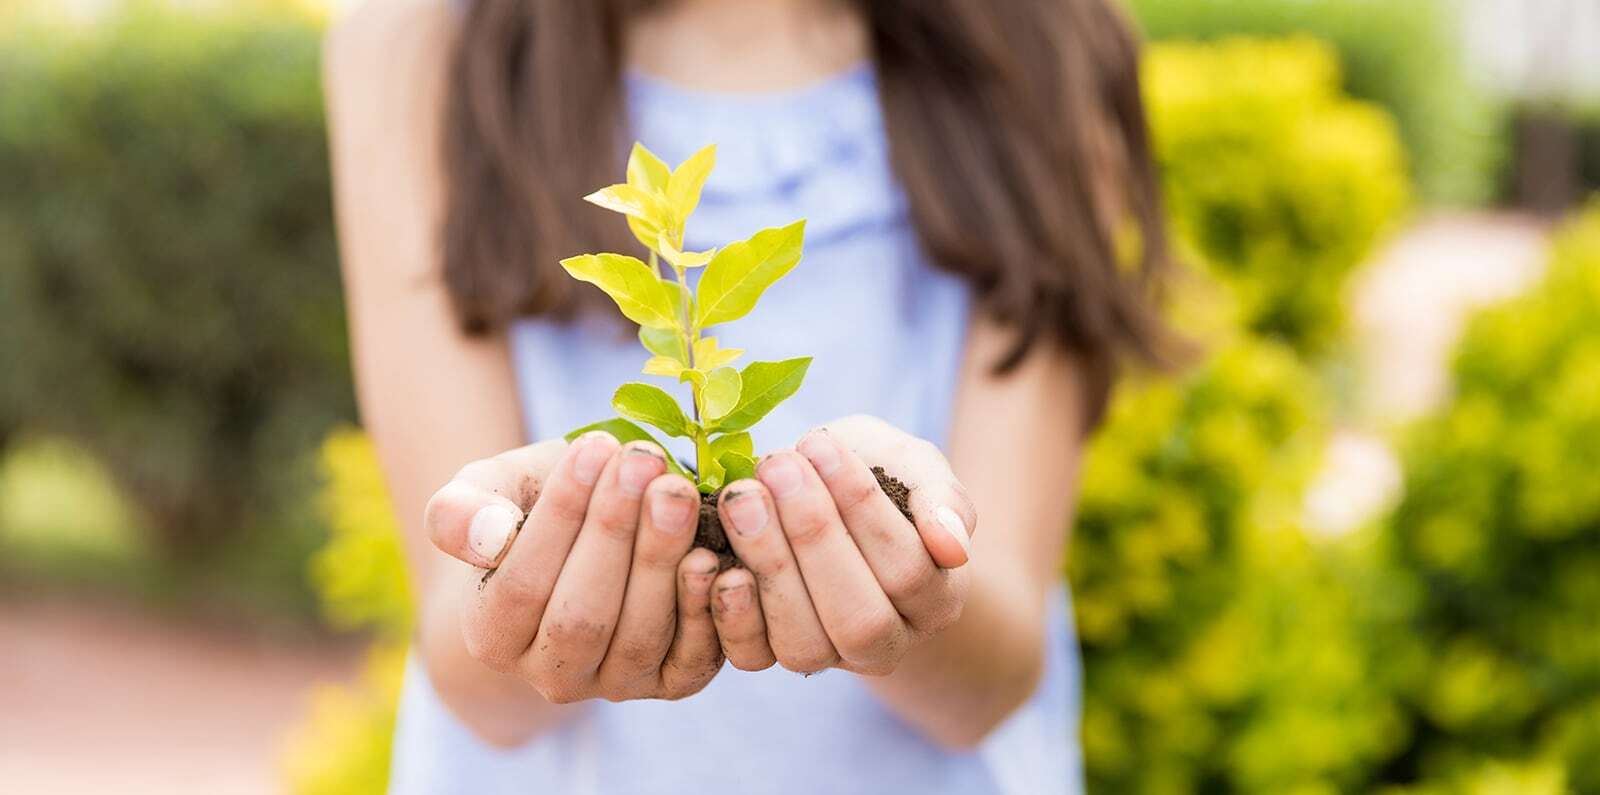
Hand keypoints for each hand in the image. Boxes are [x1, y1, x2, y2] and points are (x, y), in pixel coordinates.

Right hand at [423, 431, 723, 702]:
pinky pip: (690, 659)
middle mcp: (552, 675)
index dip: (560, 517)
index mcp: (493, 636)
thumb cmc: (532, 506)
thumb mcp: (488, 491)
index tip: (593, 446)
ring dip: (661, 558)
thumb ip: (461, 510)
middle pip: (582, 616)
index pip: (521, 586)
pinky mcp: (672, 681)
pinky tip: (710, 551)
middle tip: (643, 460)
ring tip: (675, 489)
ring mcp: (615, 683)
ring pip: (638, 635)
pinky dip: (703, 608)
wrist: (589, 536)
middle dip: (615, 532)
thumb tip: (484, 536)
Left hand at [707, 415, 976, 675]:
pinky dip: (729, 612)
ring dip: (769, 565)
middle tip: (777, 467)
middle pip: (860, 618)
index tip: (820, 444)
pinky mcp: (771, 656)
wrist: (824, 493)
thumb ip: (942, 499)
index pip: (907, 569)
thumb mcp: (914, 466)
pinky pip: (751, 657)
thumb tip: (954, 546)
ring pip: (805, 644)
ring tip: (742, 496)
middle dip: (813, 538)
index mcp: (935, 599)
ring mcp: (828, 657)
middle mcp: (887, 643)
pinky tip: (713, 554)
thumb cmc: (877, 474)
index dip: (863, 508)